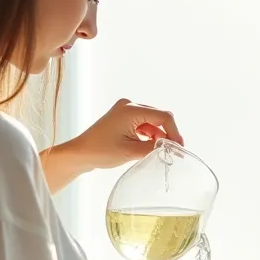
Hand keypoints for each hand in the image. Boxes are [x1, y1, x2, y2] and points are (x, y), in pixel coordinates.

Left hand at [67, 98, 184, 170]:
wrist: (79, 153)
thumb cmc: (100, 151)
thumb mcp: (131, 151)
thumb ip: (154, 147)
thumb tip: (171, 147)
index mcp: (131, 110)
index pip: (163, 117)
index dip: (174, 132)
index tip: (179, 148)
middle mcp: (129, 105)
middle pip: (159, 116)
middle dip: (168, 133)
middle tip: (174, 151)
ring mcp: (125, 110)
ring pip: (152, 120)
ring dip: (158, 134)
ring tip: (162, 151)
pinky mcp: (122, 118)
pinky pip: (143, 123)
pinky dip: (149, 134)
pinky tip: (151, 146)